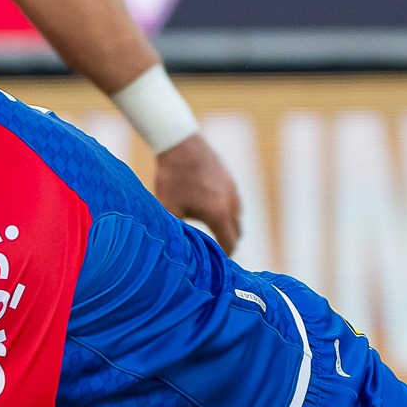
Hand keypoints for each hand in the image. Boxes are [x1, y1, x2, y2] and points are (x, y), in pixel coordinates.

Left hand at [153, 135, 241, 254]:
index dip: (226, 256)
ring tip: (214, 230)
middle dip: (228, 242)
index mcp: (218, 213)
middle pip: (237, 230)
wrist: (179, 142)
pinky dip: (227, 208)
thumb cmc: (171, 178)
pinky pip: (233, 199)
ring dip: (228, 224)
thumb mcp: (169, 209)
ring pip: (237, 214)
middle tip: (217, 251)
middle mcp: (231, 202)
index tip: (219, 264)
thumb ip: (178, 230)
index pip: (230, 243)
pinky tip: (210, 206)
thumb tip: (178, 249)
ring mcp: (232, 188)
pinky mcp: (229, 177)